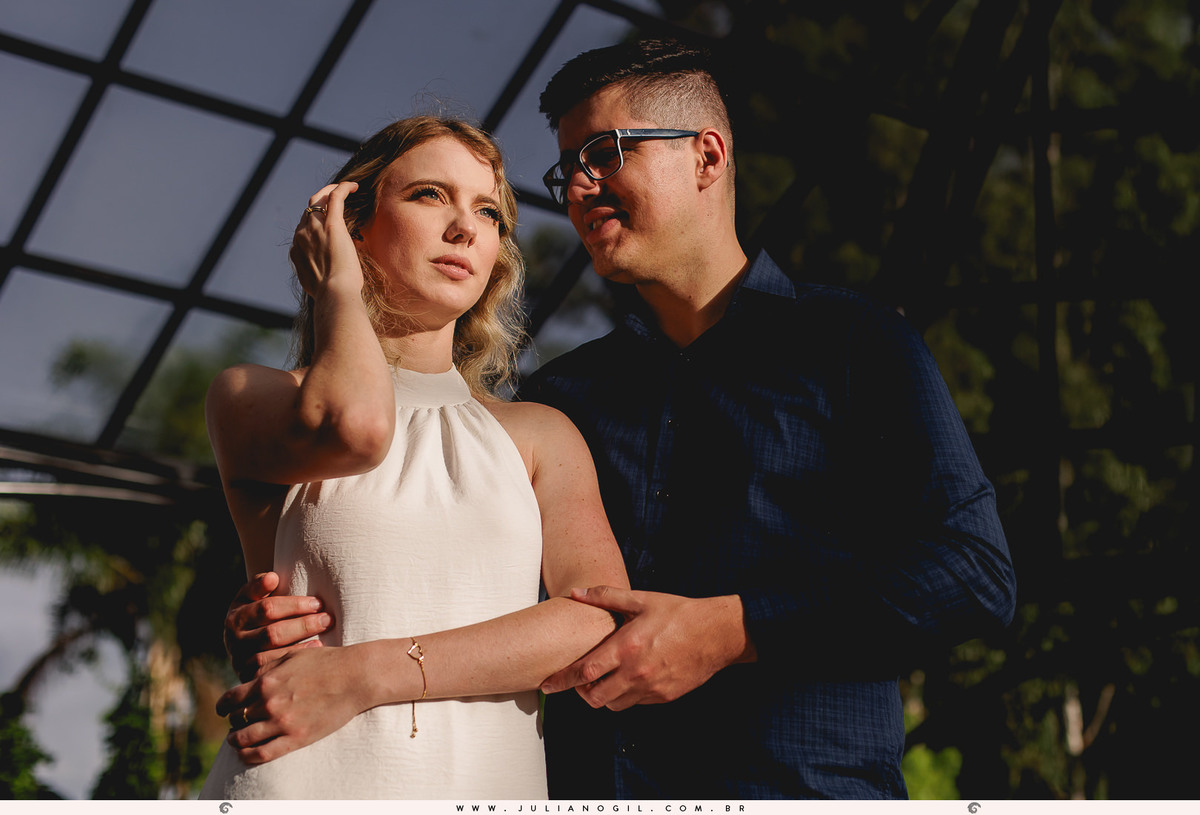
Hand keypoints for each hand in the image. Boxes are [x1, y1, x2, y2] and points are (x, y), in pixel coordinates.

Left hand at [216, 645, 367, 763]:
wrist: (355, 676)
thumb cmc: (327, 662)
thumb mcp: (292, 656)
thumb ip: (267, 667)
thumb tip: (248, 678)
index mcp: (266, 681)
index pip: (231, 699)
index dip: (223, 706)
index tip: (223, 710)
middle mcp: (269, 703)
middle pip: (236, 719)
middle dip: (233, 721)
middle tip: (237, 723)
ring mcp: (282, 723)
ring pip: (244, 738)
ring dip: (236, 740)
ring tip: (238, 739)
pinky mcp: (296, 738)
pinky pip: (262, 753)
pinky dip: (248, 755)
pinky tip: (246, 753)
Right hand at [224, 572, 331, 681]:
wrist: (248, 643)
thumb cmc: (260, 614)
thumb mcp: (254, 597)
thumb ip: (260, 585)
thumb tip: (272, 578)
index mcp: (235, 618)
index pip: (267, 610)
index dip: (294, 605)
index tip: (318, 602)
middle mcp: (234, 642)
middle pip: (272, 634)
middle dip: (303, 625)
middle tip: (327, 619)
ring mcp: (241, 663)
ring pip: (271, 656)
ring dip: (301, 646)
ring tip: (324, 637)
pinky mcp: (250, 679)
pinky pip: (273, 674)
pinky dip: (294, 663)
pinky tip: (314, 654)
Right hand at [289, 181, 361, 299]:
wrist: (334, 294)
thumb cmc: (331, 295)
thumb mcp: (316, 284)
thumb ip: (315, 274)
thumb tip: (322, 277)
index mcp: (296, 250)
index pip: (303, 229)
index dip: (315, 224)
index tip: (327, 225)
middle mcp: (301, 235)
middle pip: (308, 212)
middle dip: (320, 204)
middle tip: (335, 201)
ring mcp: (315, 228)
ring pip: (318, 200)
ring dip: (329, 191)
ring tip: (343, 189)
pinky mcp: (332, 224)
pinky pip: (335, 197)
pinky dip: (342, 188)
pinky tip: (353, 186)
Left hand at [539, 587, 755, 710]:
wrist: (717, 633)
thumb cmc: (678, 612)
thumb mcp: (641, 600)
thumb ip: (605, 597)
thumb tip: (576, 593)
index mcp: (626, 647)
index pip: (584, 672)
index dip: (562, 680)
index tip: (547, 685)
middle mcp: (636, 672)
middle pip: (594, 697)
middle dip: (582, 692)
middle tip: (581, 681)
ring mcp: (651, 688)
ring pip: (614, 705)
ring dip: (604, 696)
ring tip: (605, 679)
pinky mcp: (664, 697)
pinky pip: (635, 704)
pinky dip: (626, 695)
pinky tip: (629, 678)